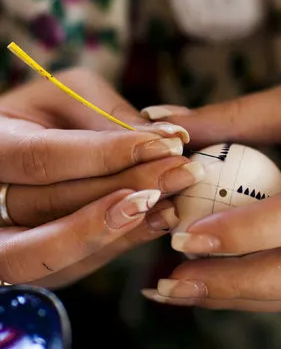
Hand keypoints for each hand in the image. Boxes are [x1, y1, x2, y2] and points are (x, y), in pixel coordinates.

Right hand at [0, 68, 204, 287]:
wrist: (20, 146)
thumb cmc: (47, 113)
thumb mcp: (69, 94)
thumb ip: (109, 113)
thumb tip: (168, 139)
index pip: (43, 158)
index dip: (104, 155)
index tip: (164, 146)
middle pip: (50, 207)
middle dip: (123, 189)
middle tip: (180, 172)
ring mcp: (2, 238)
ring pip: (53, 253)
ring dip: (121, 230)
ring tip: (172, 203)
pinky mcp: (29, 262)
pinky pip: (70, 268)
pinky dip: (116, 245)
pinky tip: (157, 220)